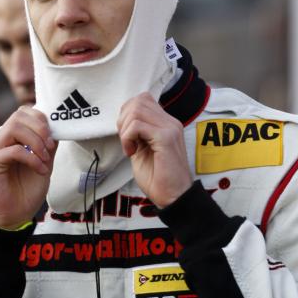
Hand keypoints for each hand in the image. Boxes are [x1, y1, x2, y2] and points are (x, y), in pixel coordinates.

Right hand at [0, 106, 56, 228]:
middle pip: (18, 116)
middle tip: (50, 148)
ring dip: (36, 142)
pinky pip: (13, 150)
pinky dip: (32, 158)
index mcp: (10, 139)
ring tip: (45, 159)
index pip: (23, 112)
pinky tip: (40, 170)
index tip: (53, 139)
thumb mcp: (44, 164)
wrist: (13, 217)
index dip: (41, 119)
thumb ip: (47, 146)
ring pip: (14, 127)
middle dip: (40, 129)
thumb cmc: (26, 192)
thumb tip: (56, 129)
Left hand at [117, 93, 192, 207]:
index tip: (127, 136)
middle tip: (126, 141)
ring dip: (125, 130)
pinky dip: (128, 138)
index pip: (143, 99)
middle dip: (124, 120)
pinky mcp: (165, 138)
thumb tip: (123, 122)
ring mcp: (169, 128)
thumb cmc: (159, 179)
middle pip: (138, 101)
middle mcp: (170, 122)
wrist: (173, 197)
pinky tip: (132, 152)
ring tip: (130, 148)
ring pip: (136, 110)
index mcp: (166, 124)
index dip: (128, 114)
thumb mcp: (142, 150)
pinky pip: (137, 126)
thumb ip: (137, 134)